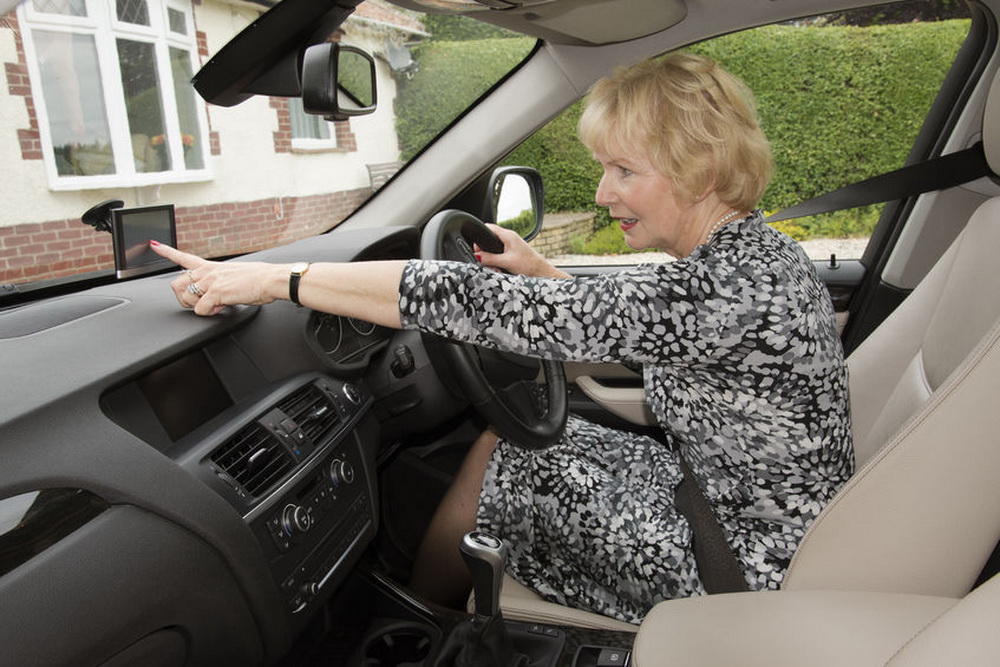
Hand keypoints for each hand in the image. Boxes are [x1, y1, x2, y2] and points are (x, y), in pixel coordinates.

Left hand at [150, 241, 285, 315]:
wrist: (271, 280)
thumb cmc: (259, 279)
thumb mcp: (235, 277)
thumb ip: (220, 284)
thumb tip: (218, 297)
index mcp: (212, 266)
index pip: (184, 257)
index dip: (166, 251)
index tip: (154, 245)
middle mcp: (208, 272)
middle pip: (176, 284)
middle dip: (184, 297)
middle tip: (200, 302)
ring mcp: (210, 281)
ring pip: (185, 298)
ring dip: (196, 306)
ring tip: (214, 305)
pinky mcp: (215, 293)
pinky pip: (200, 309)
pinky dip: (210, 312)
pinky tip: (222, 307)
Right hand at [476, 225, 568, 278]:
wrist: (541, 272)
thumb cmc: (529, 265)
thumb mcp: (506, 262)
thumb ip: (490, 258)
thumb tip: (476, 256)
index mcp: (508, 235)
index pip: (488, 228)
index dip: (480, 237)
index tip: (477, 249)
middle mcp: (509, 238)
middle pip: (489, 240)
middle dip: (485, 252)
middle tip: (487, 262)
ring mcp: (511, 245)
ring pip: (493, 249)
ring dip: (491, 259)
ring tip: (496, 268)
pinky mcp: (512, 253)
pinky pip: (499, 255)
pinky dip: (497, 262)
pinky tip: (500, 269)